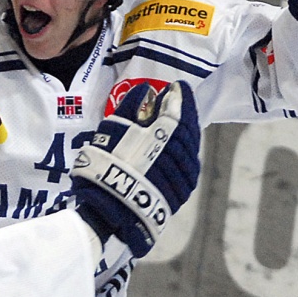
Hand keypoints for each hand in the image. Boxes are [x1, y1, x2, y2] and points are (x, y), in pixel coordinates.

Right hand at [70, 80, 200, 257]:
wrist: (111, 210)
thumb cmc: (106, 166)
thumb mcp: (111, 132)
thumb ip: (130, 108)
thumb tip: (146, 90)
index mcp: (161, 136)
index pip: (177, 110)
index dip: (179, 97)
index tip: (178, 86)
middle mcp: (177, 155)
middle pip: (187, 129)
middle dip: (184, 112)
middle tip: (179, 100)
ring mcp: (183, 176)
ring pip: (190, 148)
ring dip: (186, 133)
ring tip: (179, 123)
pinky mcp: (182, 192)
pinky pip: (190, 167)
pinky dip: (186, 153)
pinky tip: (181, 148)